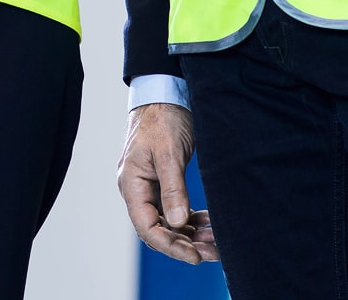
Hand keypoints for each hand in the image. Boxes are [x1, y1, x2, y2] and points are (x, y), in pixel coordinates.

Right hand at [118, 104, 217, 264]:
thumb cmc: (162, 117)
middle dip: (185, 244)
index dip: (170, 246)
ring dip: (192, 234)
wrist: (166, 91)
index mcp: (132, 184)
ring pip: (170, 221)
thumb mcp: (168, 152)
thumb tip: (178, 223)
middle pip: (160, 229)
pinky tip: (209, 224)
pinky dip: (193, 219)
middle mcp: (139, 190)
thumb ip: (172, 188)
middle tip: (212, 253)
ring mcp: (151, 186)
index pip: (147, 227)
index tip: (194, 256)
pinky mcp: (165, 181)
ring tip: (216, 243)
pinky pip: (177, 209)